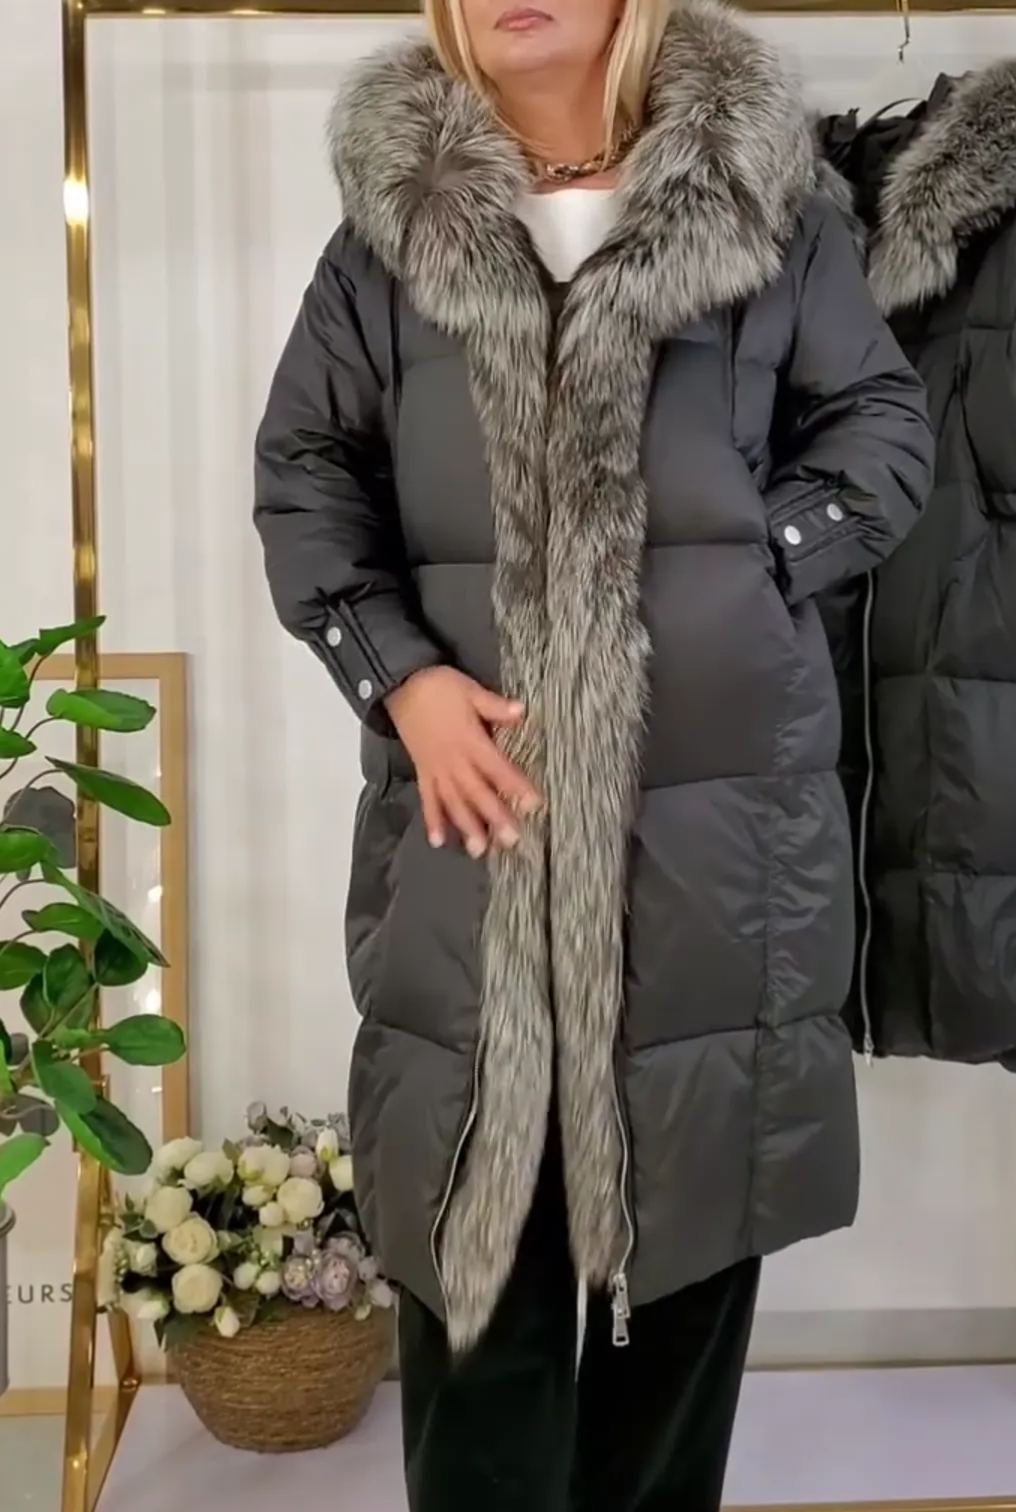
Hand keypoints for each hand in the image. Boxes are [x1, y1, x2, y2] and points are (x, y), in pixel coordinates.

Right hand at [384, 667, 542, 856]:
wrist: (401, 686)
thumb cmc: (440, 687)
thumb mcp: (470, 690)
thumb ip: (495, 706)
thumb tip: (522, 712)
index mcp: (470, 740)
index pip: (497, 768)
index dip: (516, 786)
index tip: (535, 804)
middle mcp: (453, 760)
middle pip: (476, 792)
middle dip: (494, 817)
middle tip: (511, 840)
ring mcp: (436, 769)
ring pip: (453, 801)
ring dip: (466, 826)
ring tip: (479, 850)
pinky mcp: (422, 772)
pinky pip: (427, 799)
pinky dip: (432, 820)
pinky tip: (439, 841)